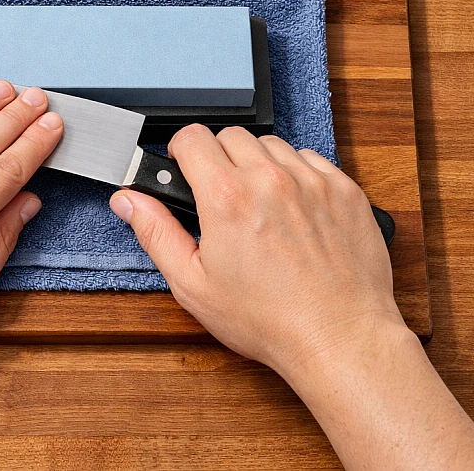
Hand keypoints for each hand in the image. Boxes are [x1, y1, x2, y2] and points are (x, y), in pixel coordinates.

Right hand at [109, 125, 404, 380]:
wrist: (337, 338)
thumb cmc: (268, 320)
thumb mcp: (193, 284)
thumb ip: (155, 232)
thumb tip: (128, 200)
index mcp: (227, 197)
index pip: (192, 136)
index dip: (180, 151)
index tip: (184, 168)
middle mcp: (271, 179)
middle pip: (231, 135)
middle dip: (218, 158)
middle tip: (221, 197)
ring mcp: (312, 181)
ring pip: (273, 145)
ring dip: (259, 164)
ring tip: (260, 206)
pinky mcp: (344, 190)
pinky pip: (311, 160)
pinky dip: (297, 175)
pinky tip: (293, 210)